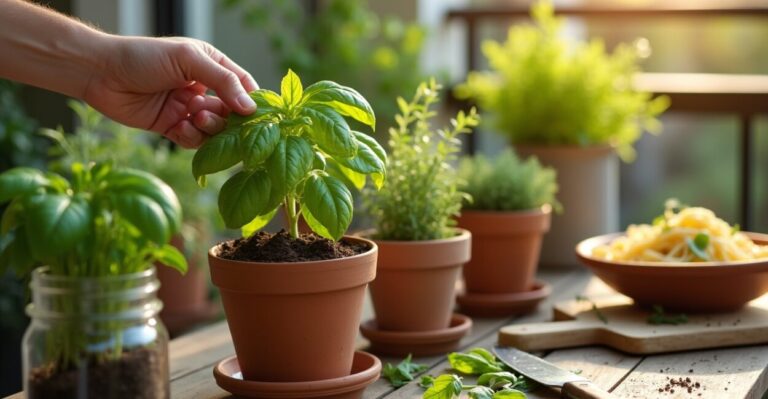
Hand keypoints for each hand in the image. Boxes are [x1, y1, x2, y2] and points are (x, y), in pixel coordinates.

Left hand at [83, 36, 257, 147]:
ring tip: (195, 118)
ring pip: (214, 130)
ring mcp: (187, 109)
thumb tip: (250, 107)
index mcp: (211, 65)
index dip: (252, 101)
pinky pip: (193, 141)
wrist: (101, 73)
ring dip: (209, 128)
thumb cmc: (143, 57)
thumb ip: (222, 81)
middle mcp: (203, 88)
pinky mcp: (172, 127)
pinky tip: (179, 128)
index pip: (243, 85)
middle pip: (231, 112)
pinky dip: (191, 138)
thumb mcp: (188, 60)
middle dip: (227, 118)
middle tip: (212, 115)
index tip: (256, 115)